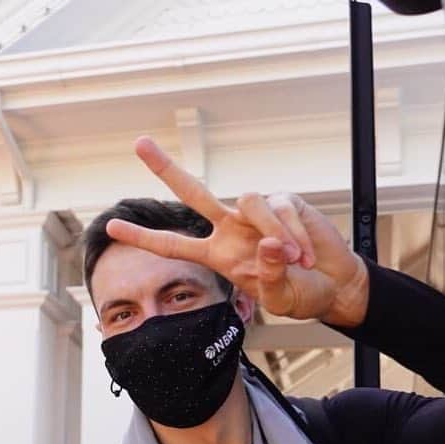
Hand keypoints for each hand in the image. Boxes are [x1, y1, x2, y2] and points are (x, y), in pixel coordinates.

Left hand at [105, 137, 370, 325]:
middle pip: (193, 192)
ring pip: (250, 204)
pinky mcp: (284, 201)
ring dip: (274, 234)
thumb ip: (267, 276)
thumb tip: (265, 242)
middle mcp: (230, 228)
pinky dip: (294, 233)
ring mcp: (255, 213)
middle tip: (139, 144)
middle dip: (165, 169)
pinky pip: (281, 208)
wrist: (333, 284)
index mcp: (217, 254)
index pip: (172, 245)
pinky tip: (305, 254)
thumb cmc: (300, 294)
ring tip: (294, 261)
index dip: (143, 236)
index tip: (111, 225)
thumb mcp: (279, 299)